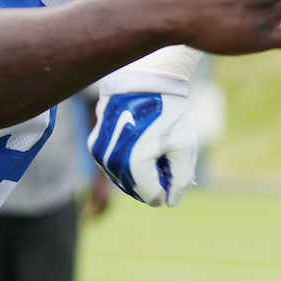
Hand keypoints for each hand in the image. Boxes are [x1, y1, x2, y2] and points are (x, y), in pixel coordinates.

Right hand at [88, 92, 195, 206]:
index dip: (168, 184)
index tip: (172, 160)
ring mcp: (100, 154)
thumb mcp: (185, 146)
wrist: (144, 78)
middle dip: (153, 178)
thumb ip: (181, 180)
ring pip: (123, 179)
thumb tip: (168, 202)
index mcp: (134, 165)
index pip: (153, 197)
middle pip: (137, 190)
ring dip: (140, 171)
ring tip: (152, 144)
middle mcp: (112, 162)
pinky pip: (113, 165)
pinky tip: (139, 140)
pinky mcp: (94, 144)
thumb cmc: (168, 110)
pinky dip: (127, 161)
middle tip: (164, 152)